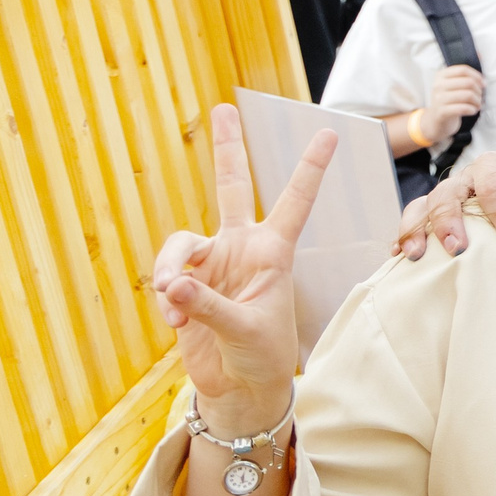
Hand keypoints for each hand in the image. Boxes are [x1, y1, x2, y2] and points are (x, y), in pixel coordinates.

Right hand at [154, 104, 335, 434]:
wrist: (238, 386)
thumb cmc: (261, 355)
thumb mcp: (245, 329)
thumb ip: (207, 304)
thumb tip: (170, 282)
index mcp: (274, 252)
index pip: (296, 202)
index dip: (310, 168)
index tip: (331, 132)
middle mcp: (242, 248)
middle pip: (233, 187)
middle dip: (227, 149)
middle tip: (222, 108)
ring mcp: (211, 263)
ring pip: (180, 242)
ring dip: (169, 268)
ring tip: (173, 300)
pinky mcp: (184, 284)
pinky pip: (164, 276)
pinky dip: (165, 297)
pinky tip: (175, 321)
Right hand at [397, 145, 495, 257]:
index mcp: (493, 165)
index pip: (492, 184)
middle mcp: (465, 178)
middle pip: (447, 193)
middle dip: (449, 221)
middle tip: (458, 249)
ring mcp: (449, 194)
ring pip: (424, 204)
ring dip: (418, 228)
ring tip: (417, 254)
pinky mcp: (437, 209)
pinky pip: (414, 218)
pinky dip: (405, 234)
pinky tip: (398, 253)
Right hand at [418, 64, 484, 147]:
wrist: (435, 121)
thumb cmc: (449, 101)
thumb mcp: (454, 85)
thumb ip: (465, 72)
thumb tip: (480, 54)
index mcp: (441, 75)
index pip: (463, 69)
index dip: (477, 76)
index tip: (483, 83)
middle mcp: (438, 85)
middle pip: (468, 82)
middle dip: (479, 91)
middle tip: (480, 97)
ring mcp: (438, 99)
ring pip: (468, 95)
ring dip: (477, 101)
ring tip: (477, 104)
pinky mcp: (442, 112)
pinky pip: (463, 108)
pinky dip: (472, 109)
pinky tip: (472, 110)